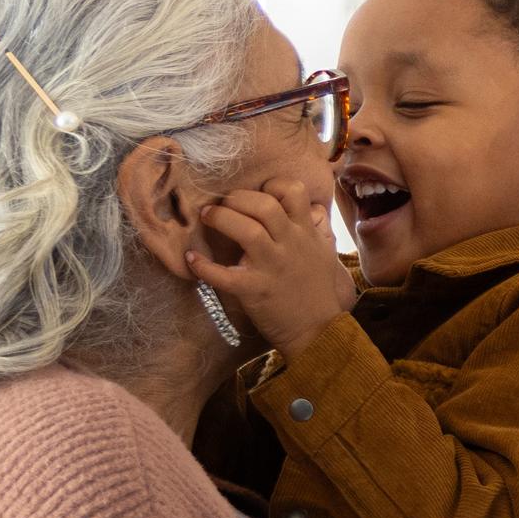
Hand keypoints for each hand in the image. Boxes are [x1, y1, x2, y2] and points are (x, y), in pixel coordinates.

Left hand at [188, 179, 355, 351]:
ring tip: (207, 217)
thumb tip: (312, 208)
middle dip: (237, 198)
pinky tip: (192, 259)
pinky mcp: (254, 290)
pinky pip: (224, 275)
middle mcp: (289, 244)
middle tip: (222, 204)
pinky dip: (203, 266)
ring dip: (220, 219)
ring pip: (245, 230)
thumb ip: (317, 228)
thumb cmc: (318, 291)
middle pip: (263, 205)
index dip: (271, 186)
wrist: (318, 331)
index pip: (293, 192)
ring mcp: (272, 266)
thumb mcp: (326, 253)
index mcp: (305, 232)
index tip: (258, 193)